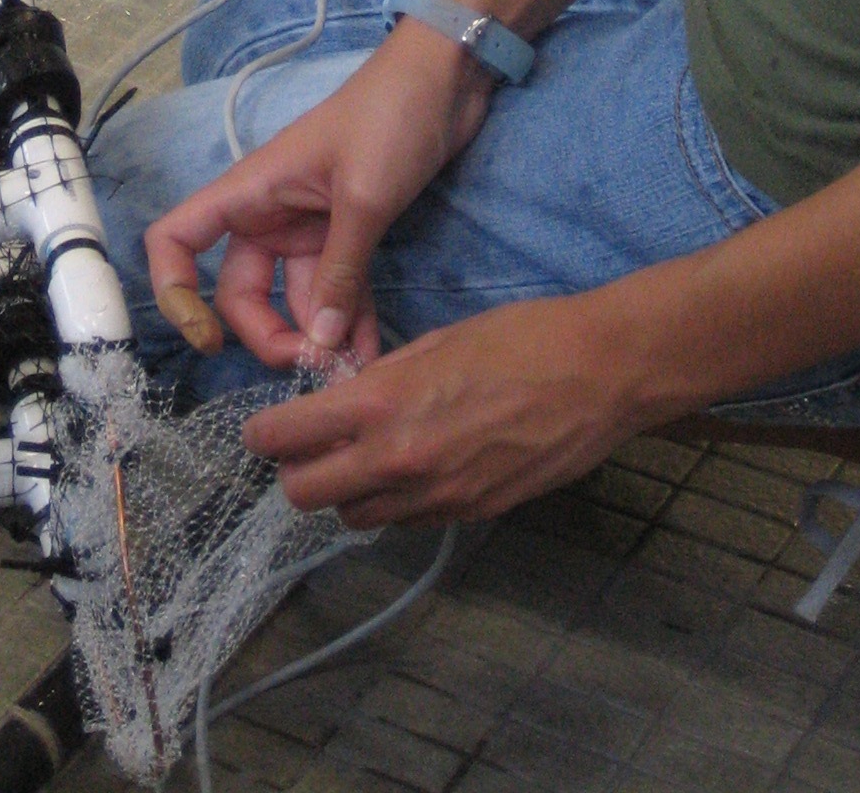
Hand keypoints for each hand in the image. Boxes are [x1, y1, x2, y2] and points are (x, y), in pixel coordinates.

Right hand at [145, 21, 493, 366]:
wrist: (445, 77)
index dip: (175, 293)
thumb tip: (316, 345)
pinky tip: (373, 351)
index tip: (209, 341)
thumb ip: (338, 273)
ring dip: (321, 336)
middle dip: (273, 334)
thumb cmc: (389, 118)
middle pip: (241, 292)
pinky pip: (337, 289)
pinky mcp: (350, 232)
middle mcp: (271, 215)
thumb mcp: (363, 198)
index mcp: (252, 193)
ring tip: (358, 370)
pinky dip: (350, 320)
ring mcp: (310, 226)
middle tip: (320, 364)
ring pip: (295, 299)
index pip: (177, 240)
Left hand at [242, 290, 648, 526]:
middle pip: (307, 497)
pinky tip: (417, 466)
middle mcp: (400, 460)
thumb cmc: (521, 339)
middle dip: (296, 474)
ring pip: (356, 518)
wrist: (598, 375)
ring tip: (364, 458)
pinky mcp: (471, 514)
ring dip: (346, 493)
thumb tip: (346, 401)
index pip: (289, 439)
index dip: (263, 437)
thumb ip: (382, 379)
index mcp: (384, 404)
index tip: (260, 432)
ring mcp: (437, 496)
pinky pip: (409, 520)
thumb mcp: (437, 341)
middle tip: (305, 450)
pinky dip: (397, 501)